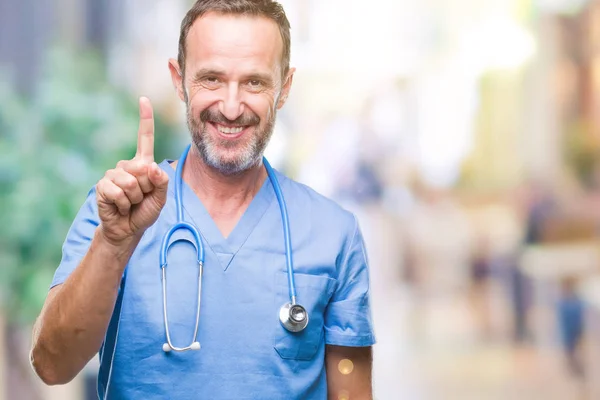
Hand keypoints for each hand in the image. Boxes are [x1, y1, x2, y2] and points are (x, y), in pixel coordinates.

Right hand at [96, 97, 169, 245]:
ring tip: (130, 203)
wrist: (127, 229)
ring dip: (135, 198)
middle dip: (146, 188)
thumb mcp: (160, 198)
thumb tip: (151, 166)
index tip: (143, 99)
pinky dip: (123, 204)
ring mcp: (113, 174)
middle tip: (141, 198)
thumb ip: (161, 182)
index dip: (145, 119)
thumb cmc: (145, 211)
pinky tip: (120, 207)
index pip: (144, 138)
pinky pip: (118, 192)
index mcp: (143, 163)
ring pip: (131, 183)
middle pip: (143, 169)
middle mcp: (127, 165)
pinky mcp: (102, 185)